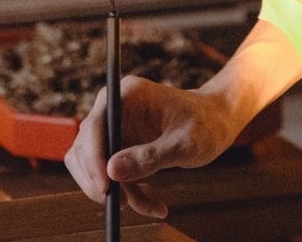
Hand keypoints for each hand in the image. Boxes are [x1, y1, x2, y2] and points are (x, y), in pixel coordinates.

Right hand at [67, 76, 240, 218]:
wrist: (217, 121)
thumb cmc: (207, 123)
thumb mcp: (186, 142)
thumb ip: (152, 155)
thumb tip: (112, 171)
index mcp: (128, 94)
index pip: (95, 125)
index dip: (94, 157)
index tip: (105, 187)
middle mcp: (115, 109)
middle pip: (84, 147)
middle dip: (96, 179)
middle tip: (117, 203)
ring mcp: (116, 128)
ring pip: (94, 167)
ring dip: (115, 192)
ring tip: (149, 206)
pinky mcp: (121, 147)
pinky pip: (113, 177)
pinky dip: (129, 194)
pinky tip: (156, 207)